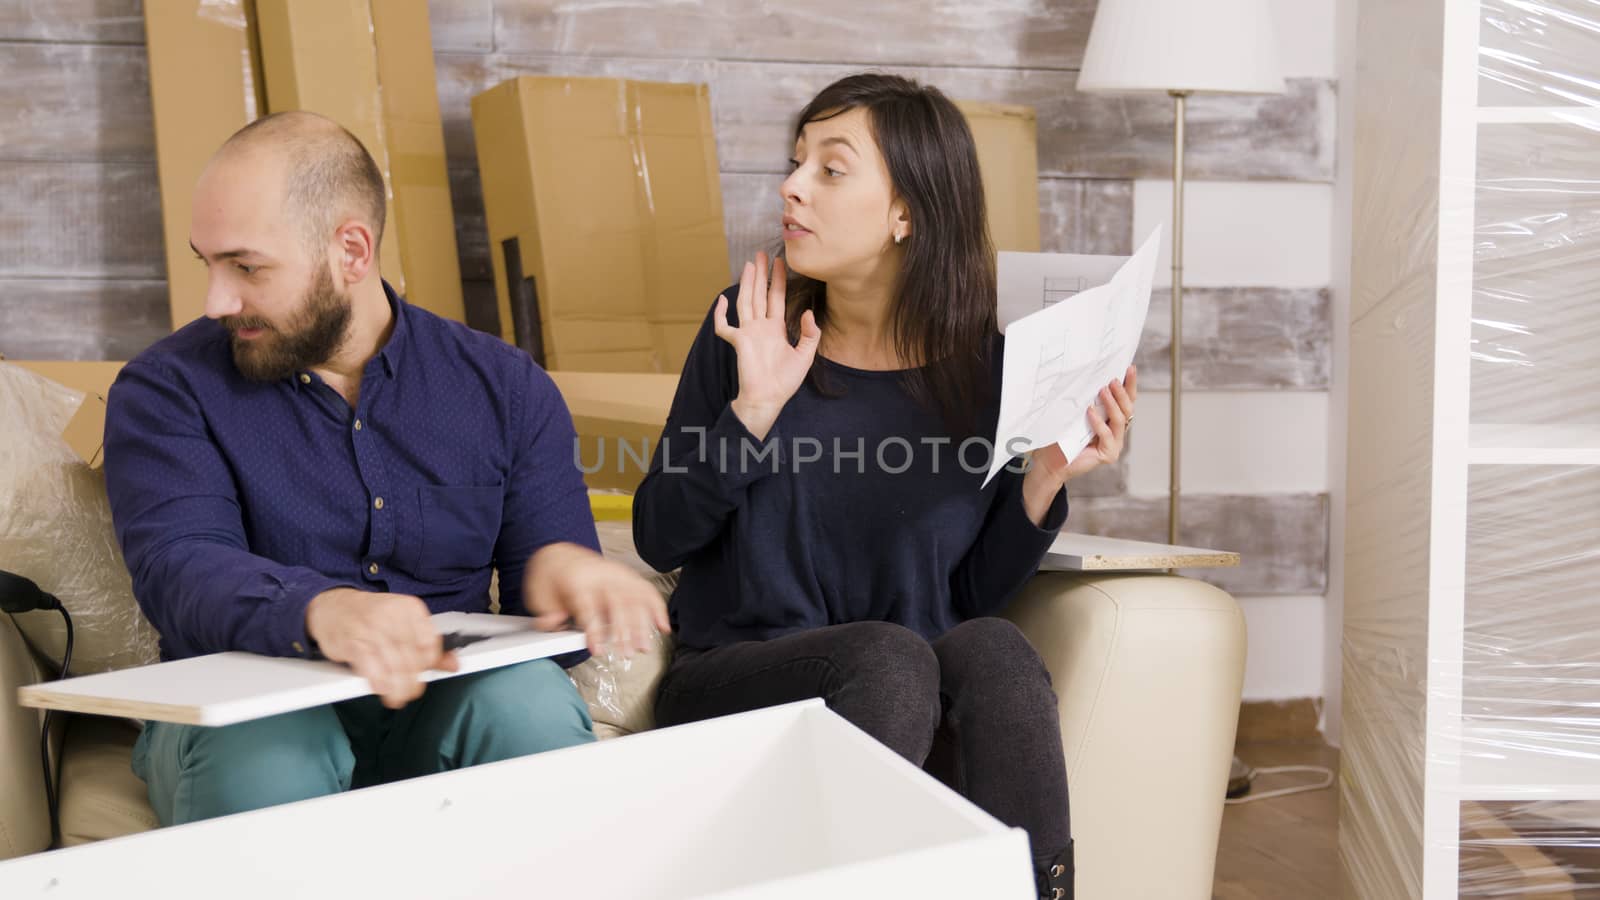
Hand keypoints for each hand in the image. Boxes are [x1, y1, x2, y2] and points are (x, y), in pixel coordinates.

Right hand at [305, 588, 457, 708]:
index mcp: (410, 608)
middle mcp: (391, 616)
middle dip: (414, 681)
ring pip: (393, 665)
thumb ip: (428, 645)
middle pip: (412, 657)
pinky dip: (379, 682)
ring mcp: (370, 628)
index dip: (429, 664)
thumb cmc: (370, 616)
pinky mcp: (351, 642)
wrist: (332, 605)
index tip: (423, 674)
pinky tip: (382, 690)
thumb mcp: (403, 623)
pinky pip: (370, 667)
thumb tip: (453, 664)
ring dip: (398, 687)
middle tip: (411, 692)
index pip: (429, 643)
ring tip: (398, 698)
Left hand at [523, 542, 671, 657]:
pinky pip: (646, 590)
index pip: (588, 606)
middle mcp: (599, 573)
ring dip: (643, 625)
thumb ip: (546, 615)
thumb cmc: (549, 578)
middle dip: (624, 631)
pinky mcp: (625, 577)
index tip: (597, 650)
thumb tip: (556, 627)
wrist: (557, 556)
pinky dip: (657, 608)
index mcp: (575, 578)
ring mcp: (615, 573)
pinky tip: (662, 626)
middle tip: (626, 653)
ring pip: (635, 598)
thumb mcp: (537, 596)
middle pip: (617, 602)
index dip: (594, 630)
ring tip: (643, 647)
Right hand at [717, 251, 821, 439]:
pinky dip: (720, 314)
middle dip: (762, 274)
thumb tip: (807, 312)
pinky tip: (722, 299)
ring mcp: (748, 333)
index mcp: (776, 328)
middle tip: (762, 254)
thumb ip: (809, 334)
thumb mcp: (805, 356)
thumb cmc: (785, 381)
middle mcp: (761, 327)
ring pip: (746, 301)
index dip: (778, 280)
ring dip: (747, 283)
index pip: (777, 298)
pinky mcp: (738, 342)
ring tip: (749, 264)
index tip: (780, 262)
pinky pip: (724, 327)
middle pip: (760, 294)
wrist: (769, 398)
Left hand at [1028, 365, 1138, 489]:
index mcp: (1111, 419)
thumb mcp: (1075, 412)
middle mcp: (1117, 431)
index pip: (1126, 400)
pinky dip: (1099, 422)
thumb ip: (1086, 399)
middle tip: (1113, 379)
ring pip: (1120, 420)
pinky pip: (1107, 435)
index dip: (1129, 384)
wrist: (1050, 460)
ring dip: (1112, 403)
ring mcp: (1115, 444)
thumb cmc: (1061, 435)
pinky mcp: (1109, 454)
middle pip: (1128, 408)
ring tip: (1104, 390)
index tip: (1129, 368)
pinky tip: (1090, 411)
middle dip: (1122, 392)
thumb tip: (1088, 374)